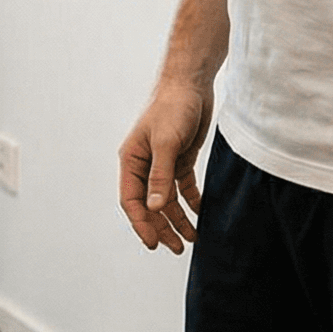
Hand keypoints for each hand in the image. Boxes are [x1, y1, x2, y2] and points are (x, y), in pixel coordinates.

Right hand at [119, 79, 211, 253]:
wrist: (191, 83)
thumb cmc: (172, 107)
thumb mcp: (166, 143)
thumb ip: (160, 176)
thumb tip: (156, 208)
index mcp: (131, 161)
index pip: (131, 200)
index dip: (142, 224)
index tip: (155, 243)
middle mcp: (144, 165)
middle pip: (149, 204)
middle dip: (162, 227)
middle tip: (176, 248)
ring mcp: (162, 163)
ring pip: (167, 199)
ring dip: (178, 219)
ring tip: (192, 238)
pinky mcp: (180, 159)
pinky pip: (183, 187)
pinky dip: (191, 201)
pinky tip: (201, 213)